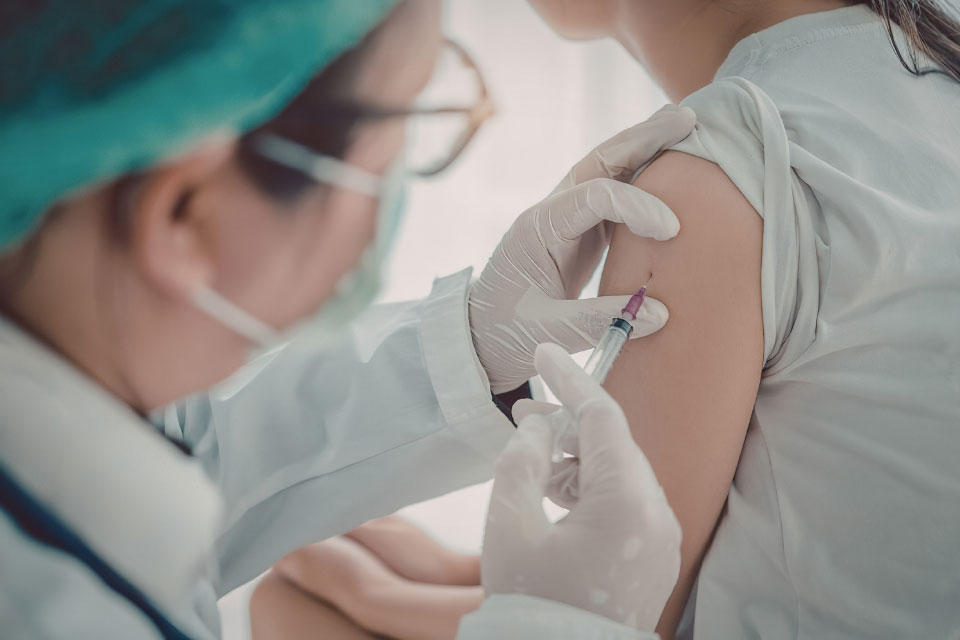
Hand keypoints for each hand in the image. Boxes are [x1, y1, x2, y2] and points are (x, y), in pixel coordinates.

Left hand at [469, 105, 694, 393]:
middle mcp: (551, 212)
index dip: (638, 206)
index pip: (594, 198)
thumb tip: (660, 313)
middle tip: (689, 119)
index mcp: (538, 230)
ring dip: (646, 147)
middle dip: (643, 138)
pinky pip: (615, 193)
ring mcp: (566, 217)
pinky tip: (674, 165)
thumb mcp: (547, 332)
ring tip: (687, 124)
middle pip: (599, 162)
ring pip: (608, 169)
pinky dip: (645, 175)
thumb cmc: (507, 334)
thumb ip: (598, 321)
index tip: (672, 230)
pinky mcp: (580, 230)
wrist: (481, 335)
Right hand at [481, 343, 681, 631]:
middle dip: (567, 422)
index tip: (544, 351)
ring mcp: (662, 538)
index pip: (602, 416)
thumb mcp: (509, 525)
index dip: (570, 378)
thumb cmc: (531, 603)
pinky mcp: (656, 556)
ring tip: (532, 460)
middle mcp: (657, 514)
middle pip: (613, 444)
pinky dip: (592, 488)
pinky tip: (556, 492)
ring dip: (577, 458)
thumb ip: (522, 460)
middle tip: (522, 412)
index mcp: (626, 502)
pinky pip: (627, 502)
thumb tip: (539, 426)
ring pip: (619, 473)